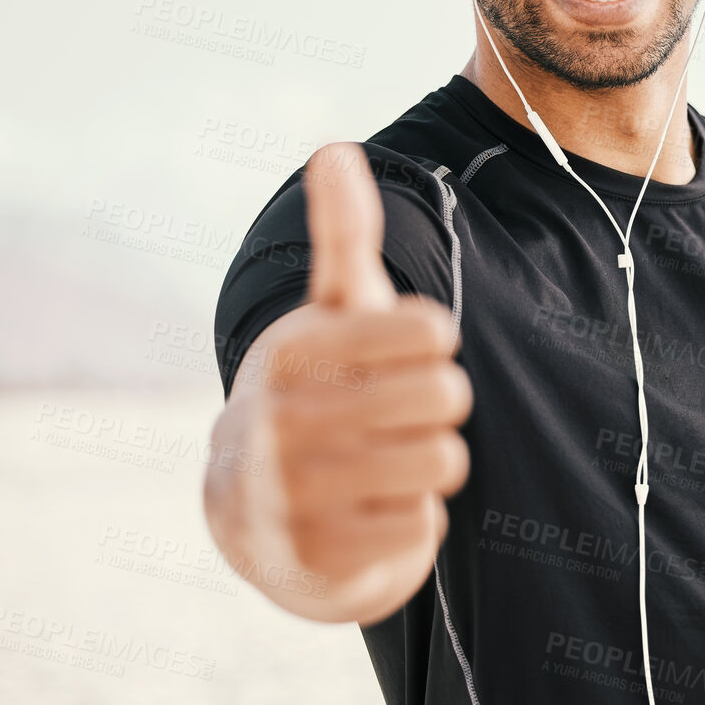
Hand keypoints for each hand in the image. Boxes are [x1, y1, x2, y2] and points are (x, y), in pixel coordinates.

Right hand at [206, 142, 471, 622]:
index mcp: (293, 353)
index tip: (402, 355)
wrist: (257, 515)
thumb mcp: (329, 313)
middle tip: (399, 414)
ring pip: (444, 462)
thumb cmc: (318, 390)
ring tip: (388, 459)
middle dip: (440, 405)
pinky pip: (426, 524)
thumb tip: (333, 148)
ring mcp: (296, 495)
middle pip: (448, 398)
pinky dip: (416, 516)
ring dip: (432, 462)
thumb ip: (341, 235)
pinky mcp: (320, 556)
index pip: (431, 332)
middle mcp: (283, 423)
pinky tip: (374, 509)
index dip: (431, 346)